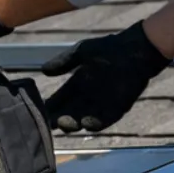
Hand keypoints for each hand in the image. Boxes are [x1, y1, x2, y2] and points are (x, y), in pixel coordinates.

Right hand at [41, 22, 170, 132]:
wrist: (135, 49)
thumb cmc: (108, 48)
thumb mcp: (81, 52)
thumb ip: (64, 61)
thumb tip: (43, 70)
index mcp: (77, 84)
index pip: (60, 99)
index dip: (50, 106)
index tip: (38, 111)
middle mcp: (87, 96)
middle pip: (69, 113)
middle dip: (59, 118)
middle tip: (49, 122)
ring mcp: (102, 103)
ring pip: (84, 119)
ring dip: (74, 124)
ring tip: (65, 124)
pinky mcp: (118, 107)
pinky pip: (105, 120)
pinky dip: (96, 124)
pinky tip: (86, 124)